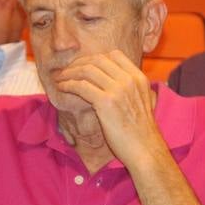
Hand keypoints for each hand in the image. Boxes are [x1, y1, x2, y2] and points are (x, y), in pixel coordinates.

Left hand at [53, 50, 164, 169]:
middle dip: (78, 63)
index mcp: (138, 78)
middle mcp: (129, 80)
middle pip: (98, 60)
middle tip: (66, 71)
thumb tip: (117, 83)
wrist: (144, 149)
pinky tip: (62, 88)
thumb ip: (132, 89)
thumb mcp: (143, 102)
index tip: (82, 65)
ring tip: (60, 79)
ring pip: (87, 71)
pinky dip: (68, 85)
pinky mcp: (106, 102)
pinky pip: (82, 86)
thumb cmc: (140, 131)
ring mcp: (118, 90)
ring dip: (70, 73)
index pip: (114, 55)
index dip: (94, 57)